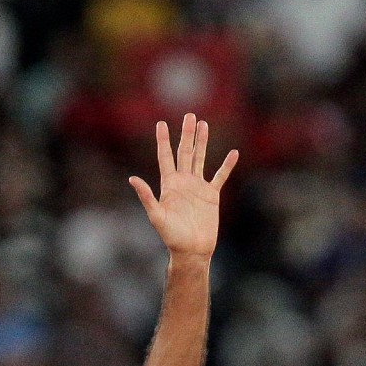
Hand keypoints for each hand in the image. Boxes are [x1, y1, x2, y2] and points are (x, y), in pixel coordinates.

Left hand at [129, 113, 238, 258]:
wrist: (191, 249)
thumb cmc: (171, 236)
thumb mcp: (156, 215)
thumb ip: (146, 196)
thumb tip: (132, 178)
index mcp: (168, 184)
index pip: (165, 156)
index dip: (163, 140)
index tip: (161, 123)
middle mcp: (183, 182)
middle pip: (185, 152)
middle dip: (186, 134)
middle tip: (189, 115)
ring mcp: (197, 188)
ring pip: (201, 159)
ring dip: (202, 142)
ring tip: (204, 124)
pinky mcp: (211, 196)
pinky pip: (220, 177)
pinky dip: (226, 165)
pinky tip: (233, 153)